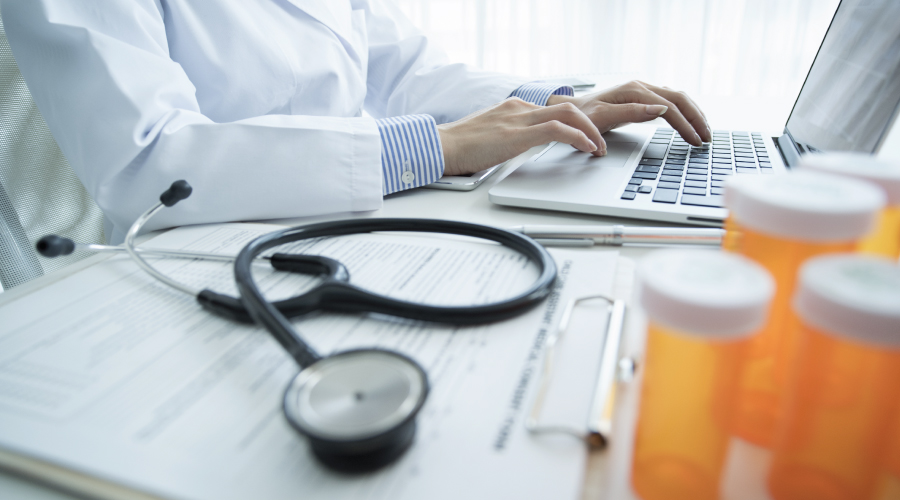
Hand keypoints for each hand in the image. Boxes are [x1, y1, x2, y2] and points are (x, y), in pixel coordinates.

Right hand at [438, 98, 604, 175]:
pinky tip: (586, 148)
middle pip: (568, 107)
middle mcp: (519, 109)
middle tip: (600, 142)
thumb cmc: (458, 148)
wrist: (439, 147)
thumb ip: (509, 139)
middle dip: (590, 124)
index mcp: (513, 108)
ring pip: (569, 114)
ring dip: (590, 131)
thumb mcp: (490, 138)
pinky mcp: (517, 134)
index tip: (585, 137)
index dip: (575, 122)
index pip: (553, 109)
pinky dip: (578, 138)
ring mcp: (518, 119)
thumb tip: (521, 151)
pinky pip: (557, 130)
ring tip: (599, 148)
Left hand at [546, 80, 711, 145]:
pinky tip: (690, 123)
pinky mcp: (642, 98)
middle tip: (707, 139)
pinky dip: (684, 112)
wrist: (569, 111)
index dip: (685, 125)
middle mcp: (641, 87)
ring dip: (693, 114)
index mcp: (634, 90)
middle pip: (680, 99)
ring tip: (704, 133)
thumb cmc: (582, 116)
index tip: (695, 141)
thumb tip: (660, 110)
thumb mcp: (602, 117)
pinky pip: (670, 102)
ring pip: (678, 98)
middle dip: (696, 119)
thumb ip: (631, 113)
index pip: (669, 107)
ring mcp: (643, 91)